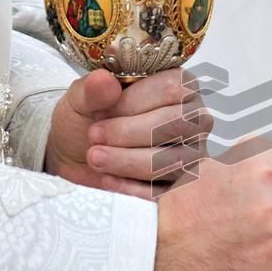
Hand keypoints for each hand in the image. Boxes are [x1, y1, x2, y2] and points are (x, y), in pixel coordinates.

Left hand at [45, 68, 211, 197]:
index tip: (102, 112)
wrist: (77, 155)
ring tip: (95, 158)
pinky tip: (108, 179)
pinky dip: (134, 187)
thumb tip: (104, 80)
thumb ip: (91, 89)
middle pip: (176, 124)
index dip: (134, 102)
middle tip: (94, 136)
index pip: (171, 89)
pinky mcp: (182, 184)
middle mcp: (194, 117)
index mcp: (179, 86)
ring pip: (173, 160)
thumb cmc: (90, 119)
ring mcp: (193, 152)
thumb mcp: (81, 99)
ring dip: (127, 161)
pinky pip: (167, 190)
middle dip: (129, 133)